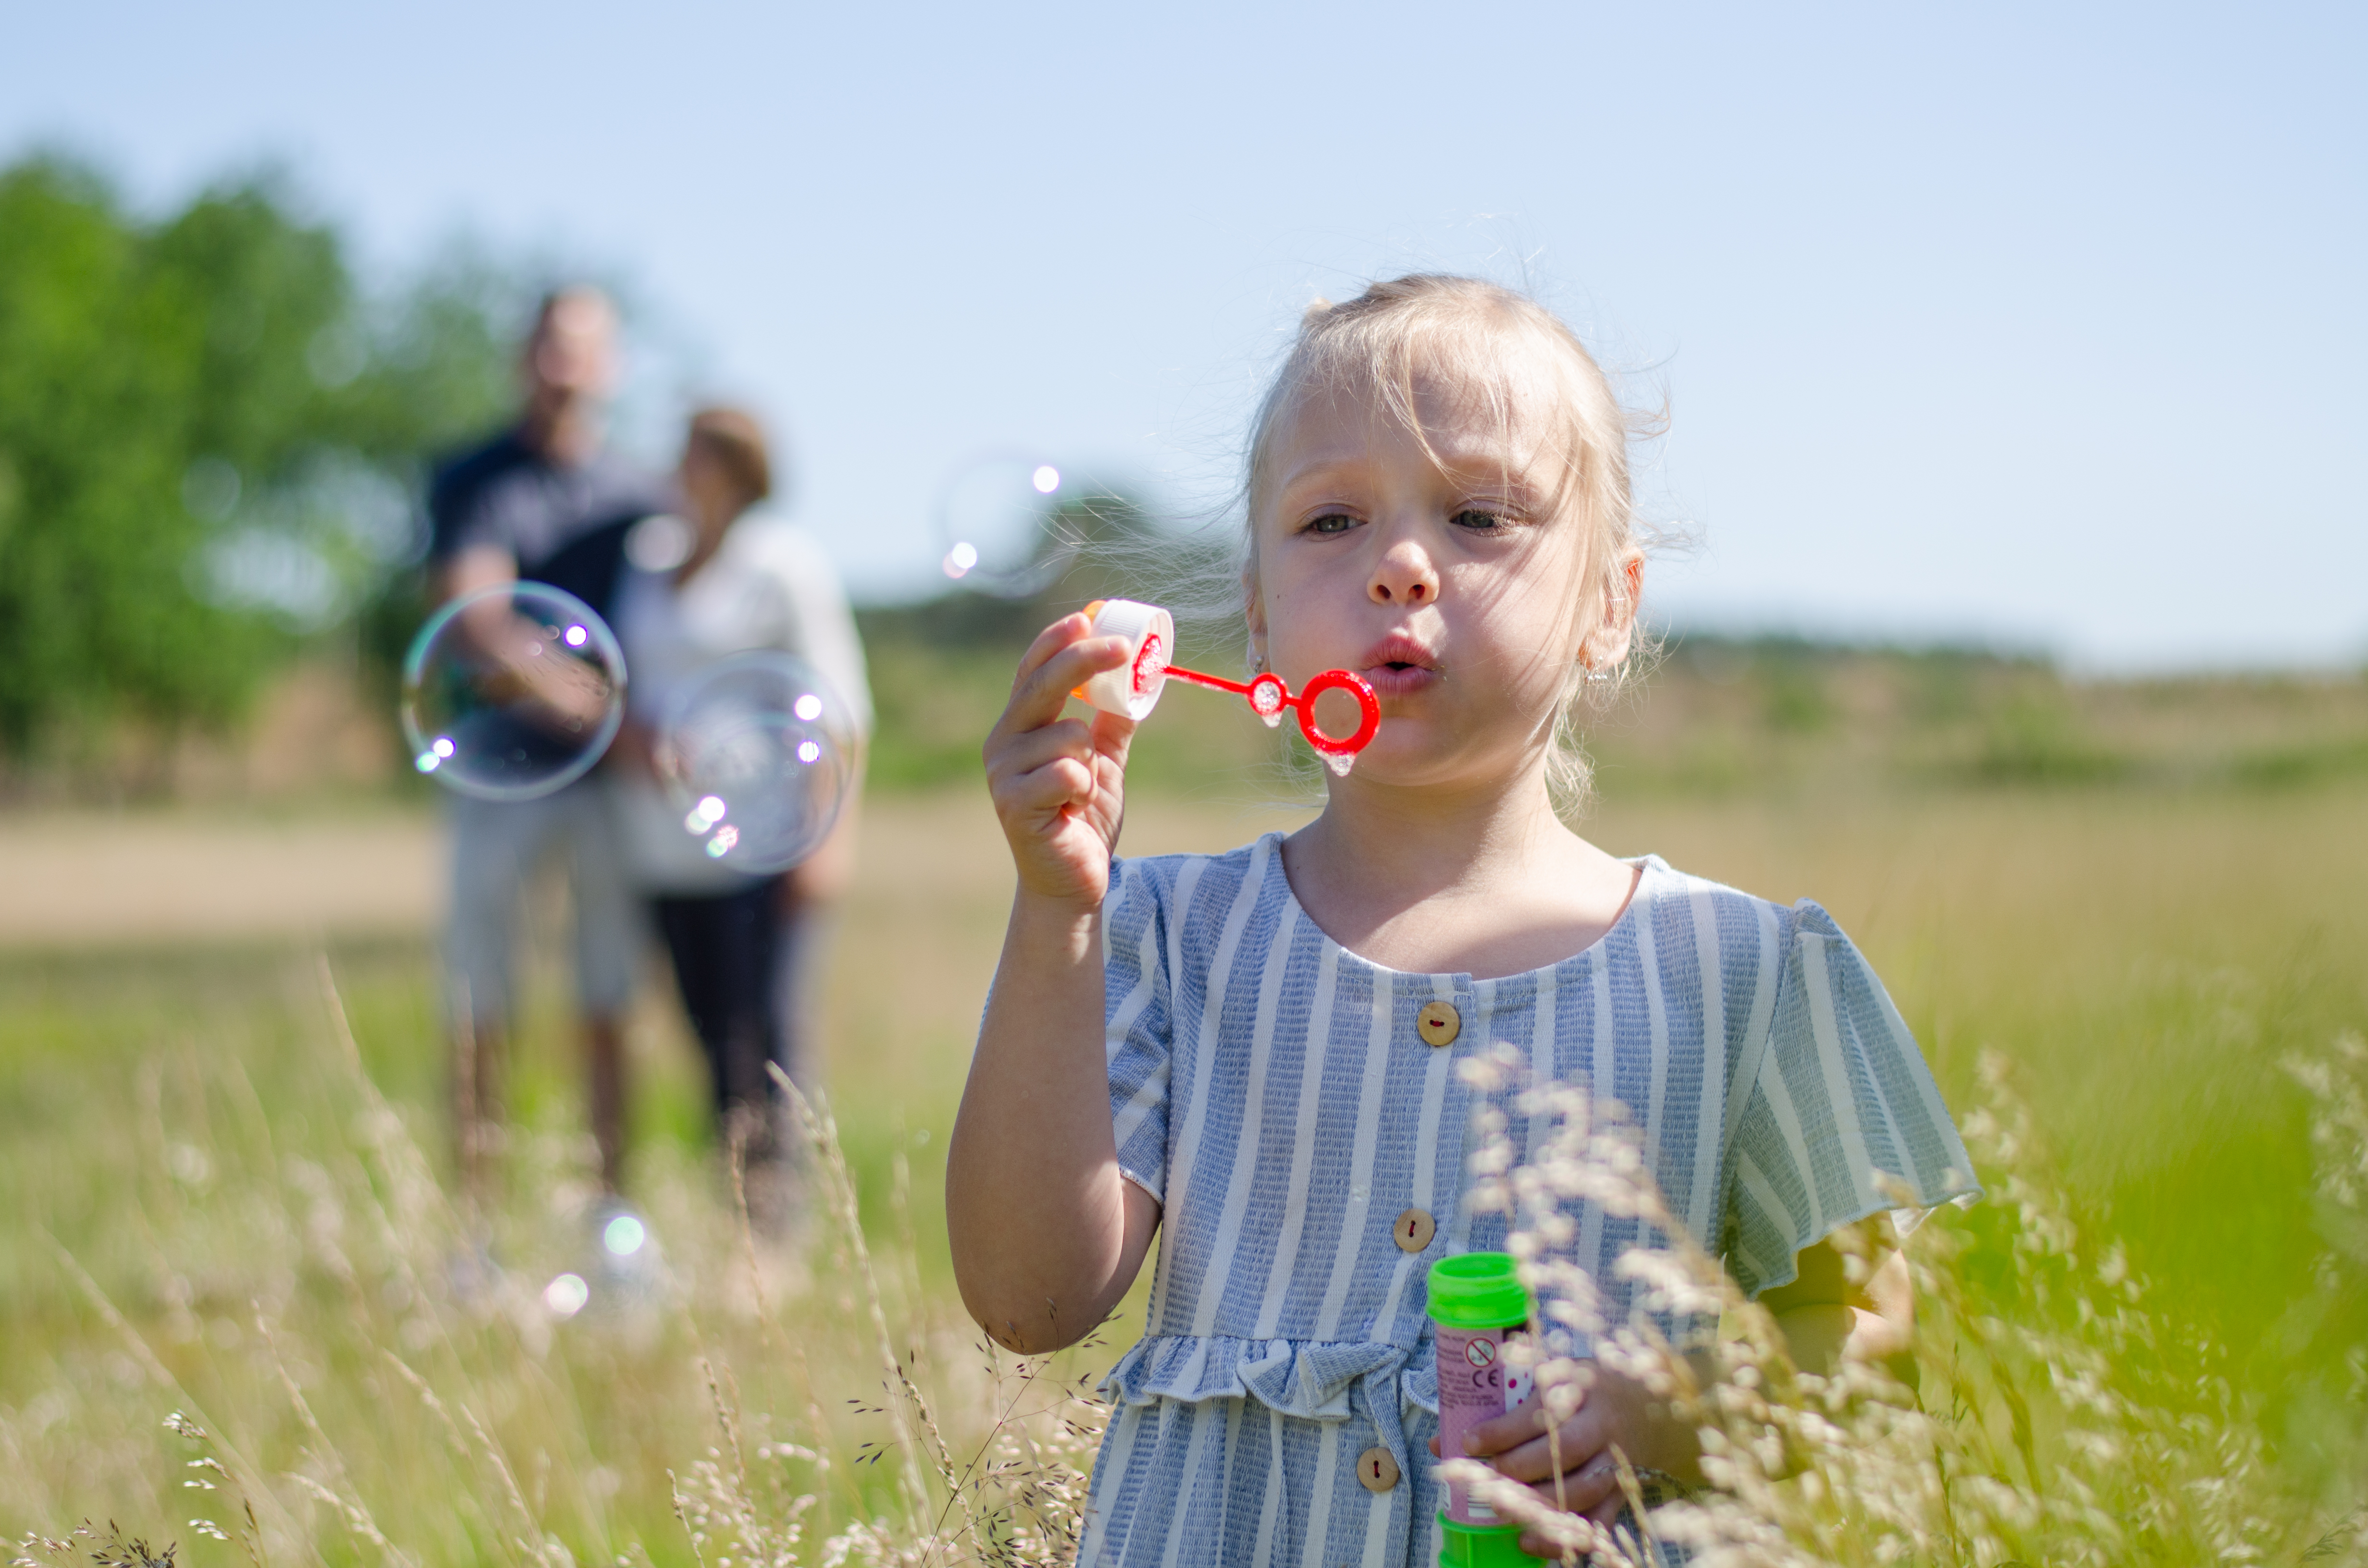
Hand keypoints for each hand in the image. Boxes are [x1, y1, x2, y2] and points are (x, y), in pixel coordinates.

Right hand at [982, 613, 1135, 907]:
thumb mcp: (1103, 762)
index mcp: (1019, 726)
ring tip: (1081, 793)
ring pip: (1068, 735)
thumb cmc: (1082, 819)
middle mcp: (1003, 743)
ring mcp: (1003, 774)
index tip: (1086, 618)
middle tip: (1124, 647)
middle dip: (1084, 661)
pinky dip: (1084, 789)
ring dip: (1092, 761)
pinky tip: (1072, 811)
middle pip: (1041, 685)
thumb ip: (1111, 723)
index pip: (1032, 671)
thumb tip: (1136, 679)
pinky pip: (1067, 773)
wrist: (1072, 881)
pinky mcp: (1013, 805)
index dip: (1056, 642)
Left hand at [1431, 1362, 1696, 1550]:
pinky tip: (1530, 1543)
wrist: (1651, 1404)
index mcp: (1581, 1388)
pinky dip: (1564, 1537)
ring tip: (1500, 1511)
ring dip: (1539, 1504)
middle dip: (1520, 1468)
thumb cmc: (1583, 1390)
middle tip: (1486, 1478)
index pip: (1542, 1409)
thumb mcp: (1550, 1378)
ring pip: (1581, 1489)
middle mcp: (1602, 1425)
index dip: (1504, 1428)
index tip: (1470, 1441)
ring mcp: (1615, 1462)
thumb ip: (1500, 1406)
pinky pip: (1598, 1521)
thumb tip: (1440, 1439)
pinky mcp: (1621, 1492)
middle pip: (1564, 1450)